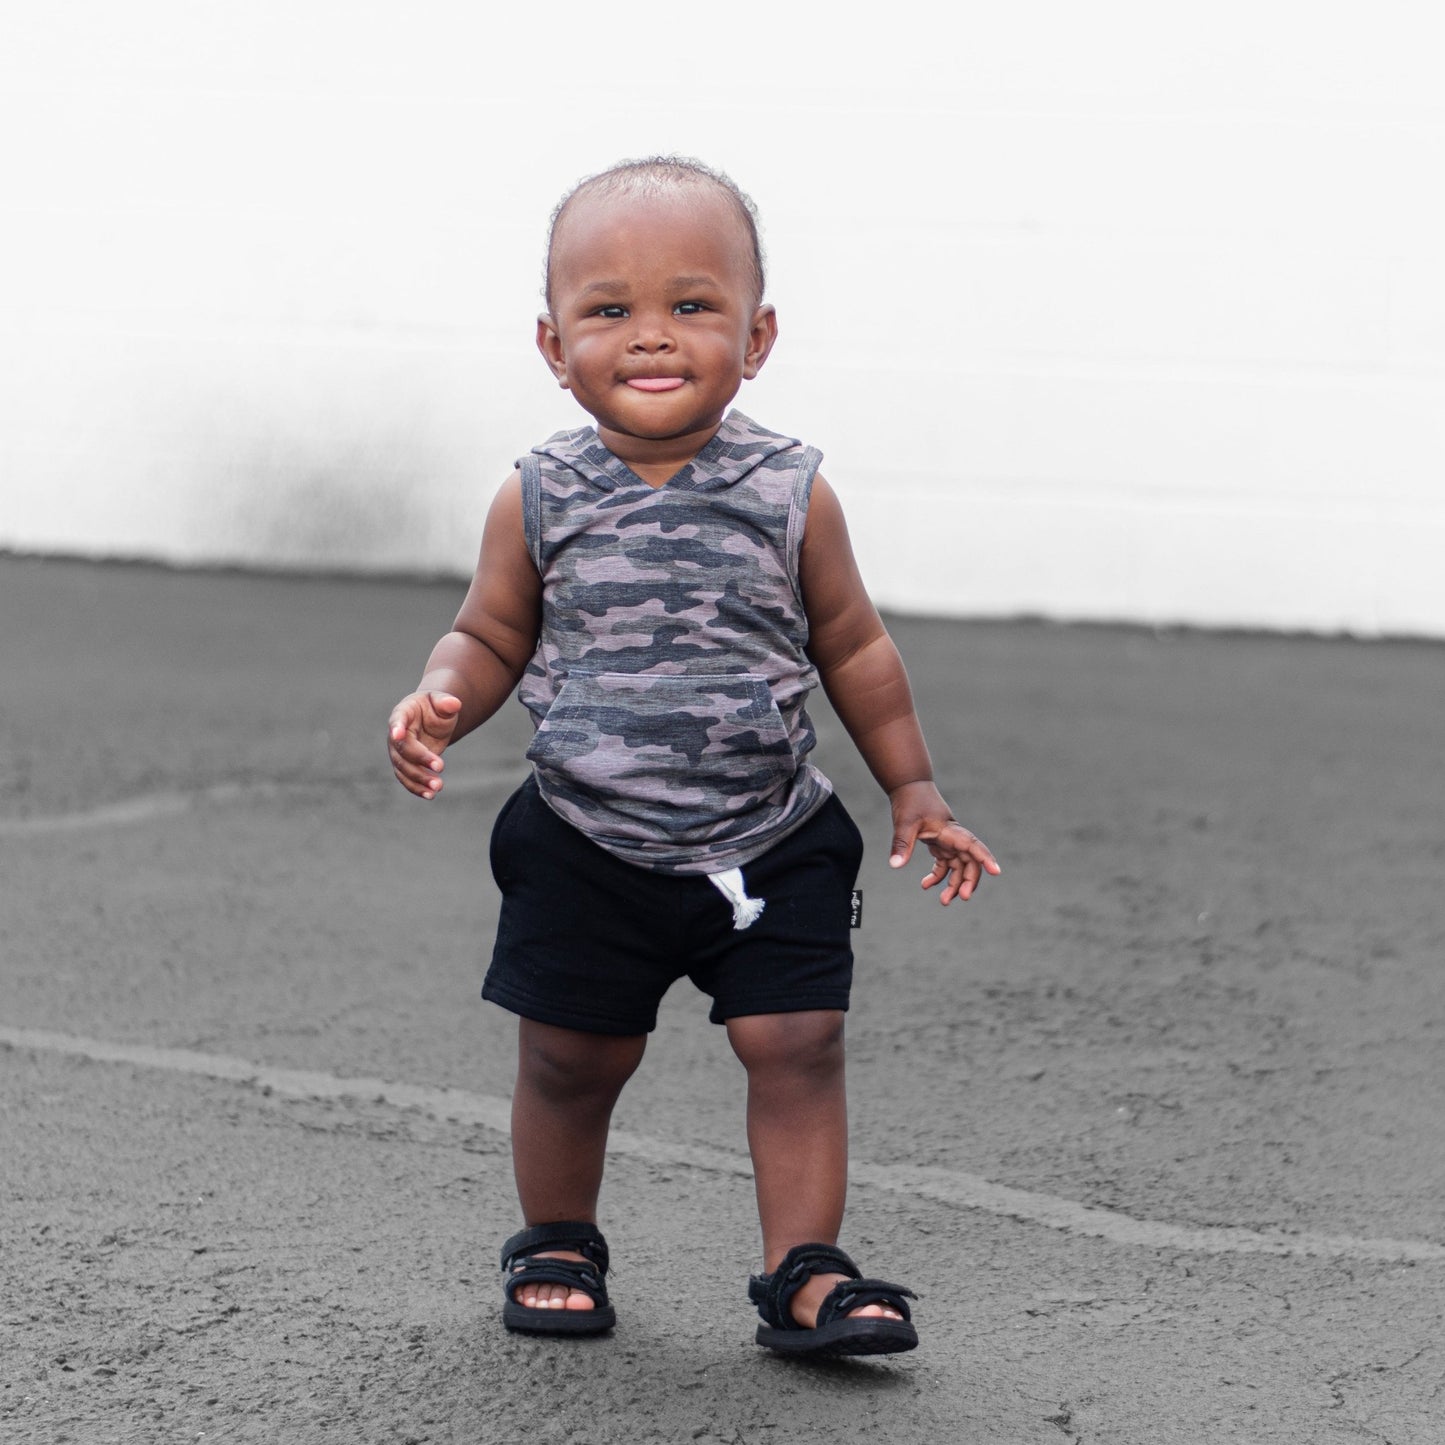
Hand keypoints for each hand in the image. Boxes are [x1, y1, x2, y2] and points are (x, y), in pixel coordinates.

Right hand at [387, 691, 462, 798]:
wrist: (432, 720)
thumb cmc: (435, 707)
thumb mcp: (442, 701)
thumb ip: (446, 702)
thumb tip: (454, 703)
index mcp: (403, 713)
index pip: (397, 720)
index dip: (396, 727)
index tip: (397, 735)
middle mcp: (396, 734)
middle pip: (403, 749)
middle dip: (420, 759)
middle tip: (441, 767)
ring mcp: (398, 752)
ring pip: (403, 768)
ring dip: (419, 779)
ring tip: (438, 787)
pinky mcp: (405, 766)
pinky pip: (407, 779)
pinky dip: (417, 788)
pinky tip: (430, 795)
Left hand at [888, 781, 1000, 904]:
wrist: (908, 788)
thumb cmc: (910, 802)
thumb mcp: (904, 823)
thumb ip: (901, 844)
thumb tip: (895, 865)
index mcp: (952, 831)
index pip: (973, 846)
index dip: (986, 858)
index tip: (996, 872)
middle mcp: (955, 838)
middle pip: (970, 862)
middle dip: (968, 881)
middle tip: (961, 898)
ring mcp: (948, 842)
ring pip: (959, 867)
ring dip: (954, 884)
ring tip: (944, 901)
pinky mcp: (940, 845)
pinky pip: (944, 865)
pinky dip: (938, 876)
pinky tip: (925, 885)